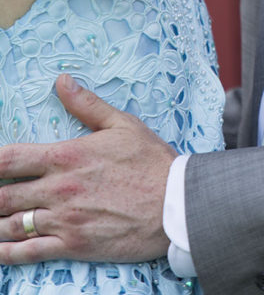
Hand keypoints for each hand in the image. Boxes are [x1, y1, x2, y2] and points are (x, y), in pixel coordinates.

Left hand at [0, 74, 176, 264]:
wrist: (175, 203)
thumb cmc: (150, 162)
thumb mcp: (122, 124)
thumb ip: (87, 104)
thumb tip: (62, 81)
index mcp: (67, 156)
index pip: (10, 158)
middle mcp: (59, 189)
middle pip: (3, 195)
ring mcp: (63, 220)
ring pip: (10, 225)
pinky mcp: (72, 245)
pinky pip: (28, 252)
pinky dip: (6, 253)